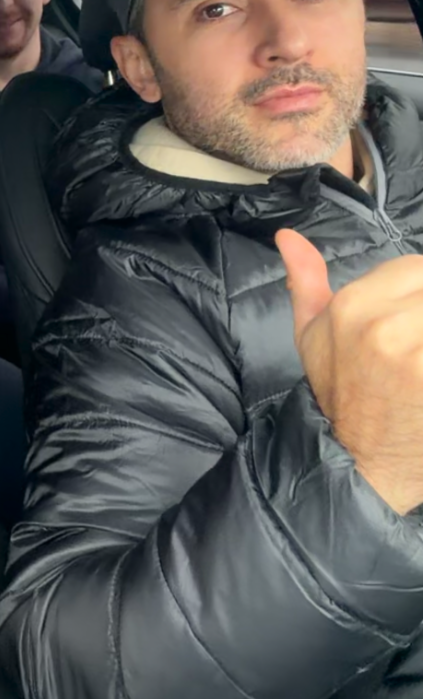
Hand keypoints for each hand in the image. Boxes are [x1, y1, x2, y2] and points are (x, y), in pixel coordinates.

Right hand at [277, 228, 422, 514]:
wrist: (358, 462)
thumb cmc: (339, 395)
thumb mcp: (311, 337)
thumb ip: (306, 282)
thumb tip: (288, 236)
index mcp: (351, 307)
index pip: (416, 266)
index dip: (419, 293)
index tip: (411, 323)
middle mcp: (385, 327)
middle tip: (414, 345)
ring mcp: (415, 355)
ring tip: (418, 362)